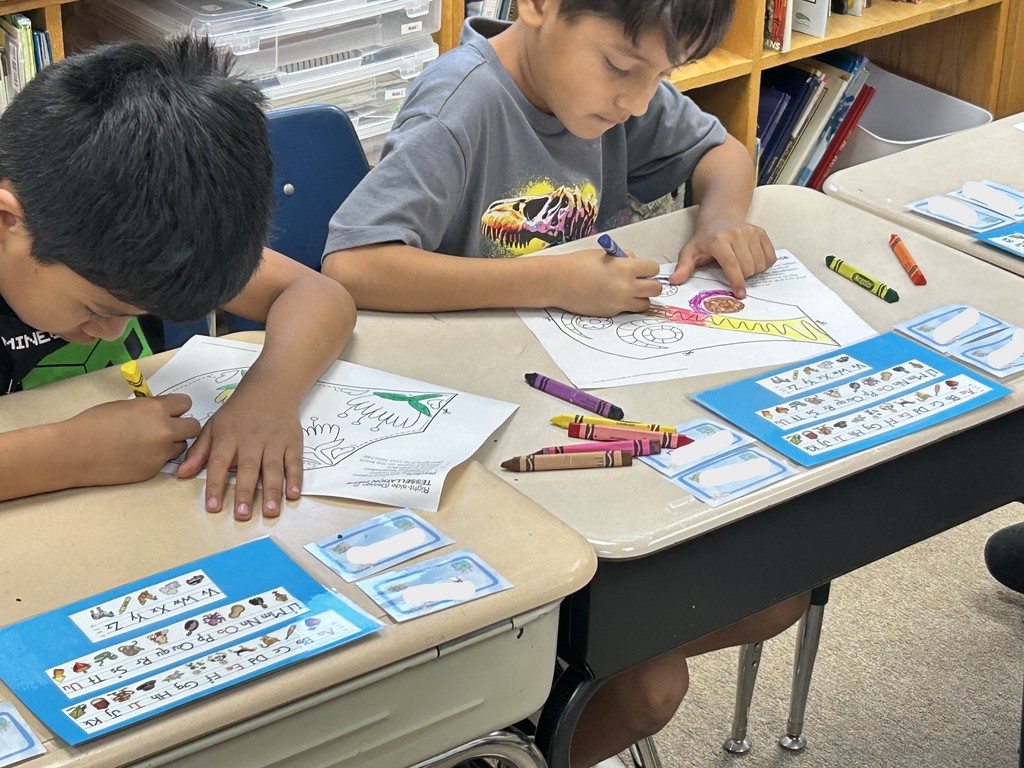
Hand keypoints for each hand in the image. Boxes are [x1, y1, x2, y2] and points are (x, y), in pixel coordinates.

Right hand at [64, 395, 199, 486]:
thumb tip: (160, 411)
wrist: (75, 452)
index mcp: (156, 409)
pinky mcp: (153, 470)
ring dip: (170, 444)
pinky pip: (164, 462)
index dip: (177, 407)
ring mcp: (161, 453)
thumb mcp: (125, 406)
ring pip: (181, 446)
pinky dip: (155, 458)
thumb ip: (148, 408)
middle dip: (182, 426)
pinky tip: (136, 456)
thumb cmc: (93, 424)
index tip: (169, 411)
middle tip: (166, 429)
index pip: (185, 403)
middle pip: (193, 427)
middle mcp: (164, 430)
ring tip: (147, 444)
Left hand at [177, 386, 303, 520]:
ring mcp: (274, 440)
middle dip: (246, 492)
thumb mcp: (214, 426)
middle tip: (243, 515)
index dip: (215, 485)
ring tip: (270, 512)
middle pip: (248, 467)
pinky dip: (295, 478)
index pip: (219, 462)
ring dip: (272, 490)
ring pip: (273, 467)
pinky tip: (292, 494)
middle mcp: (252, 439)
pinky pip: (295, 461)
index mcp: (228, 436)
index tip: (213, 507)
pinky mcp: (293, 441)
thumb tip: (181, 474)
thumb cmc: (238, 412)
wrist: (271, 387)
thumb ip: (199, 452)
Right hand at [545, 248, 662, 315]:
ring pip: (645, 304)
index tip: (641, 269)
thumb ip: (623, 259)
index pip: (653, 268)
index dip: (647, 268)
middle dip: (649, 284)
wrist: (558, 282)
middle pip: (655, 288)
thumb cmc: (577, 264)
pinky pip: (628, 310)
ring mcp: (619, 302)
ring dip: (641, 297)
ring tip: (629, 292)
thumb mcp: (605, 254)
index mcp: (626, 267)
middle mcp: (626, 286)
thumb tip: (634, 262)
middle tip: (640, 282)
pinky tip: (613, 298)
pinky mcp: (611, 312)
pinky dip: (626, 305)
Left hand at [670, 218, 774, 297]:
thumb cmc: (705, 239)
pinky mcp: (761, 232)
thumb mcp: (690, 252)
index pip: (732, 264)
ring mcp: (750, 232)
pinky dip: (764, 264)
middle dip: (743, 277)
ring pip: (760, 263)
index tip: (739, 294)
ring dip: (754, 271)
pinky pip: (770, 256)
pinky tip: (754, 261)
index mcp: (718, 240)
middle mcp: (736, 234)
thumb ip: (683, 267)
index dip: (737, 281)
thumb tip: (674, 281)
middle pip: (748, 267)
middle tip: (734, 274)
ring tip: (742, 267)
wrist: (720, 217)